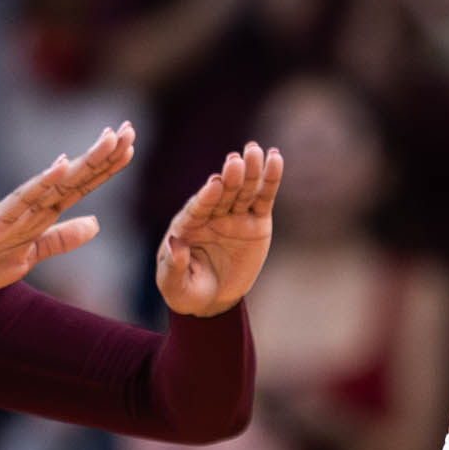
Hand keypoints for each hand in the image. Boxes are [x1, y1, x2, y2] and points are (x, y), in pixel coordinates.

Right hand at [0, 124, 134, 295]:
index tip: (130, 146)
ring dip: (83, 161)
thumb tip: (96, 224)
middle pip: (74, 178)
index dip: (106, 168)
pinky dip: (42, 181)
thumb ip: (61, 239)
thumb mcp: (30, 255)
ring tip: (109, 139)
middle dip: (103, 155)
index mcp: (41, 215)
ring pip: (56, 182)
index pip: (81, 187)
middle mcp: (31, 207)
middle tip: (129, 128)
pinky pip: (22, 199)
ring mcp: (14, 211)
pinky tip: (61, 164)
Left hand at [156, 142, 281, 316]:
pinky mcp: (255, 221)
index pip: (198, 207)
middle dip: (230, 178)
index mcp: (188, 225)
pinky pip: (263, 198)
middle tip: (235, 160)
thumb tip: (175, 246)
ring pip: (244, 191)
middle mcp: (212, 215)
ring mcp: (234, 216)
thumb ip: (173, 267)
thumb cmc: (185, 289)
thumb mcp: (174, 285)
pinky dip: (270, 180)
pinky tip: (275, 158)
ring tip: (256, 150)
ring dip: (251, 171)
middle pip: (223, 193)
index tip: (216, 182)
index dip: (207, 196)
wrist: (211, 299)